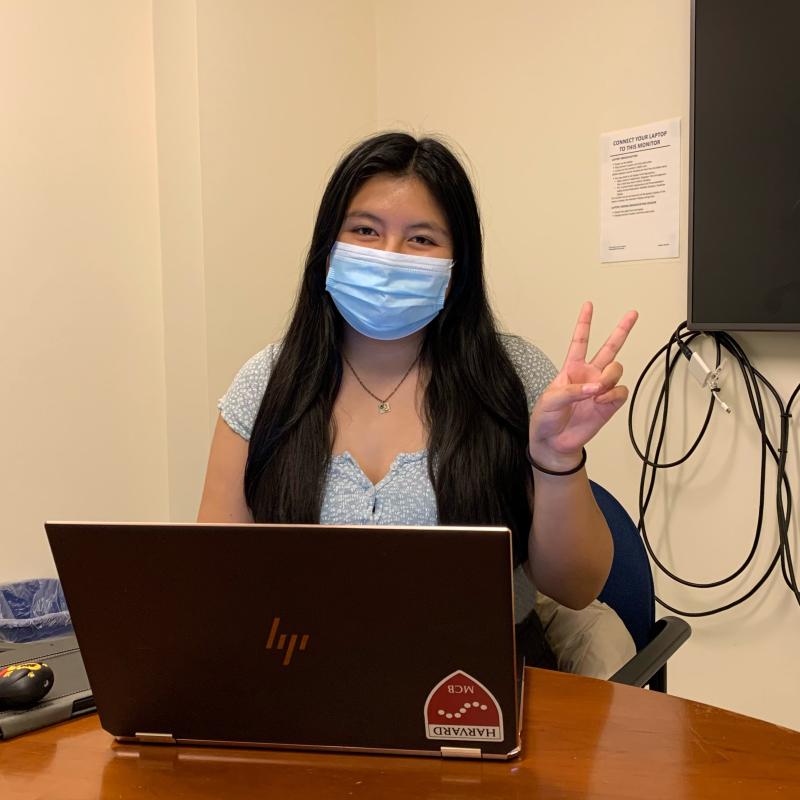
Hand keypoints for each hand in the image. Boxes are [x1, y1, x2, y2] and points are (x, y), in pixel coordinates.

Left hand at [529, 301, 637, 470]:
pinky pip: (620, 391)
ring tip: (597, 391)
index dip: (584, 323)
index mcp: (571, 369)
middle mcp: (589, 375)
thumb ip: (571, 390)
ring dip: (609, 376)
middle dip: (621, 330)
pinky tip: (601, 400)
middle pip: (610, 348)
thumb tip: (595, 388)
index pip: (580, 342)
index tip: (588, 306)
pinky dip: (612, 394)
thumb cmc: (546, 419)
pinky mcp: (609, 404)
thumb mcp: (549, 400)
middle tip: (632, 314)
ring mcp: (600, 388)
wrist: (553, 442)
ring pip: (616, 369)